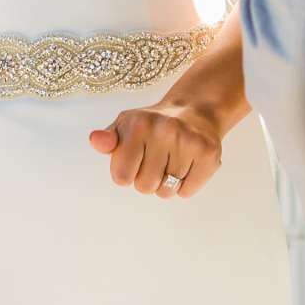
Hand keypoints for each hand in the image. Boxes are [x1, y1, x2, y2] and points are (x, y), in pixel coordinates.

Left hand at [88, 99, 224, 198]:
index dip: (126, 173)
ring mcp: (189, 142)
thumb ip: (108, 140)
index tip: (134, 160)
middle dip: (147, 179)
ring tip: (171, 162)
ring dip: (166, 183)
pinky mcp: (209, 155)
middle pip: (145, 187)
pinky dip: (185, 186)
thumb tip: (95, 140)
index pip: (121, 177)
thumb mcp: (125, 127)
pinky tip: (186, 166)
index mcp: (139, 124)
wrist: (194, 112)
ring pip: (167, 191)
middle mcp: (165, 130)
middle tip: (155, 160)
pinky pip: (187, 192)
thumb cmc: (152, 126)